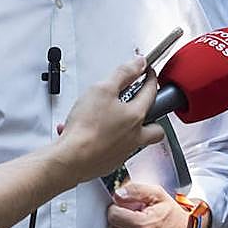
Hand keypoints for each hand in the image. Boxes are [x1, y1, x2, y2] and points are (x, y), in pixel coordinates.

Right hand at [54, 56, 163, 182]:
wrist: (71, 159)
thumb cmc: (86, 128)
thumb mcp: (103, 89)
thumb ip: (123, 74)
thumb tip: (139, 63)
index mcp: (136, 116)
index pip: (151, 93)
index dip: (151, 79)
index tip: (148, 73)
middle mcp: (134, 137)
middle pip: (155, 128)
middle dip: (153, 117)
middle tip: (142, 107)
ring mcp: (123, 152)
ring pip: (136, 141)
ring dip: (128, 130)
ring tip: (113, 120)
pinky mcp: (110, 163)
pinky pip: (115, 151)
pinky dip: (107, 142)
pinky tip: (92, 135)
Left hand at [106, 181, 191, 227]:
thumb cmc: (172, 214)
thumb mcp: (157, 194)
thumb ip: (135, 190)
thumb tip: (117, 195)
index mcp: (145, 226)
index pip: (114, 216)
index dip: (117, 208)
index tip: (125, 207)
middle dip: (119, 220)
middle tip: (132, 216)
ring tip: (136, 226)